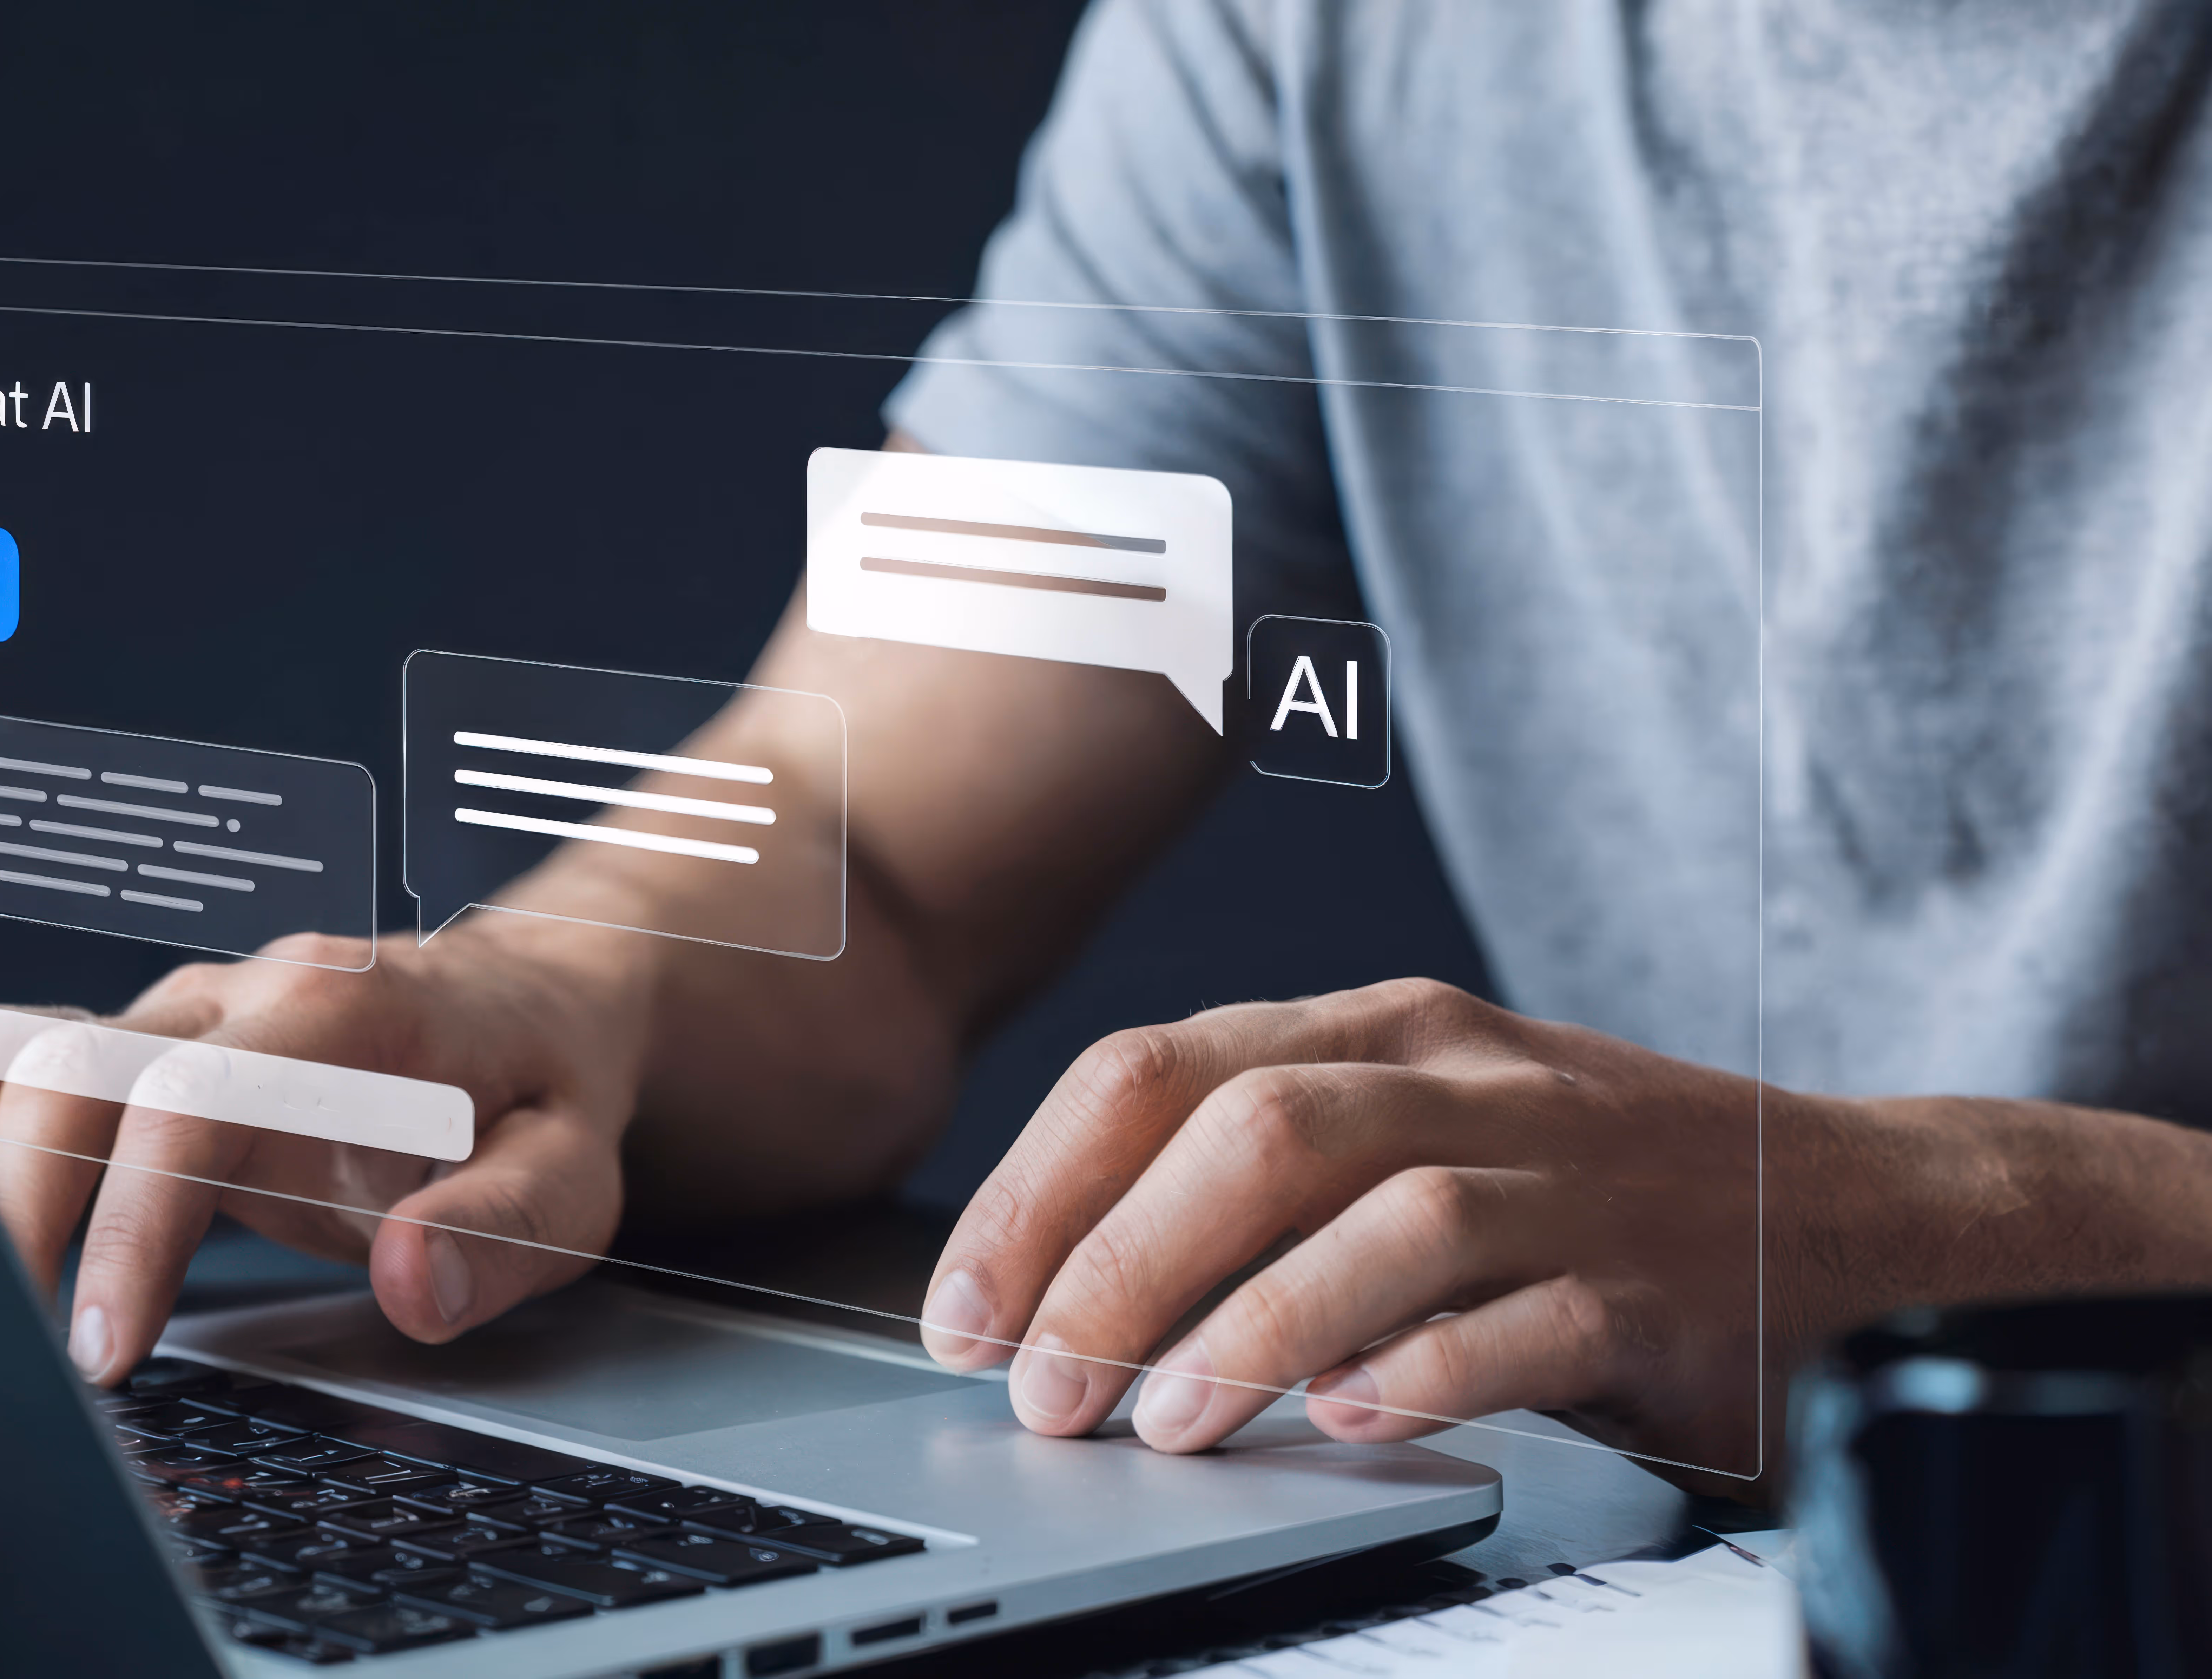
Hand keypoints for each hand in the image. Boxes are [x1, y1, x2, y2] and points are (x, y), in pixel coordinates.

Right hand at [0, 925, 648, 1384]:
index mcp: (341, 1013)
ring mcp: (189, 1013)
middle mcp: (245, 995)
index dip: (131, 1224)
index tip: (106, 1345)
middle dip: (19, 1212)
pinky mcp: (161, 1050)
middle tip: (19, 1357)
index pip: (191, 1104)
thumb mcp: (572, 1170)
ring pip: (32, 1062)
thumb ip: (500, 1227)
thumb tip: (409, 1285)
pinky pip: (39, 1066)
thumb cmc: (546, 1088)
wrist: (538, 998)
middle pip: (74, 1071)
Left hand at [917, 977, 1811, 1485]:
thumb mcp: (1413, 1126)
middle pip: (1249, 1135)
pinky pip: (1525, 1316)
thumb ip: (1262, 1167)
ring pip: (1377, 1217)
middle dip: (1114, 1263)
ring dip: (1249, 1327)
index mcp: (1382, 1029)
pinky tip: (1347, 1424)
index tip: (967, 1306)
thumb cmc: (1595, 1183)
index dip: (1039, 1192)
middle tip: (1040, 1385)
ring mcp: (1571, 1174)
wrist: (1860, 1211)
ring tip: (1160, 1426)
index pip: (1155, 1070)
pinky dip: (1423, 1370)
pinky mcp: (1660, 1282)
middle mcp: (1466, 1079)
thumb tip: (1067, 1270)